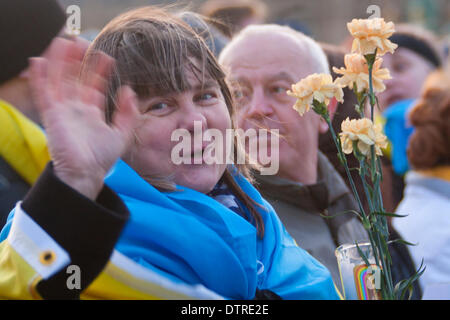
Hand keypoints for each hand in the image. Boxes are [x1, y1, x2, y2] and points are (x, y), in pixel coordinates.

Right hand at [29, 37, 138, 199]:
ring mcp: (62, 111)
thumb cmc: (102, 158)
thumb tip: (129, 91)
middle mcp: (76, 109)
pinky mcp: (51, 115)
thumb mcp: (123, 134)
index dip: (99, 71)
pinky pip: (43, 92)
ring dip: (59, 62)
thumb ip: (128, 113)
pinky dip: (39, 77)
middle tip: (82, 42)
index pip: (93, 86)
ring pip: (58, 80)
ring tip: (64, 42)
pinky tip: (39, 60)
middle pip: (74, 79)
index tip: (106, 58)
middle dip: (77, 61)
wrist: (86, 173)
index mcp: (91, 113)